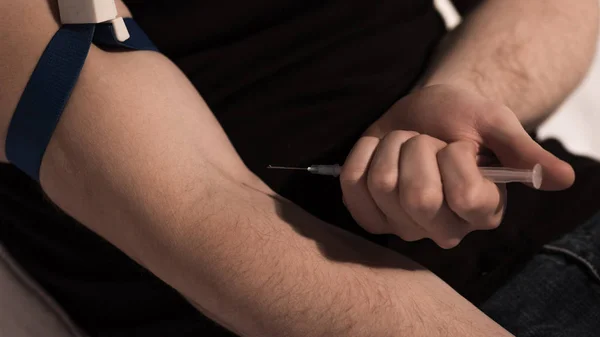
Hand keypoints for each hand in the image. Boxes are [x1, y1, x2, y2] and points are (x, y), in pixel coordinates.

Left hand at [340, 84, 573, 247]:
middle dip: (419, 148)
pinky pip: (352, 184)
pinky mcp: (369, 214)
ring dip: (392, 146)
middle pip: (417, 195)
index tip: (460, 145)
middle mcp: (444, 228)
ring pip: (381, 184)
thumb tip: (563, 179)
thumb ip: (523, 151)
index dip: (456, 159)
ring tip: (408, 144)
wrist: (427, 112)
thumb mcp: (495, 124)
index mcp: (483, 211)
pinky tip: (380, 150)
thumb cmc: (464, 118)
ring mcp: (403, 225)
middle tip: (429, 141)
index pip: (466, 197)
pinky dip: (364, 153)